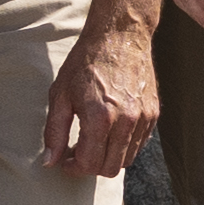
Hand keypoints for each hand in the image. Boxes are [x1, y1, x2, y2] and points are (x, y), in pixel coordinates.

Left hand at [43, 14, 163, 179]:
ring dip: (107, 157)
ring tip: (92, 140)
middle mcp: (126, 121)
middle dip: (90, 166)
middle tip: (76, 152)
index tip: (65, 160)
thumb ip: (54, 131)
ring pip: (126, 160)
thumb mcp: (60, 95)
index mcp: (100, 117)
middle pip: (110, 168)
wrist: (119, 36)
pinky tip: (109, 130)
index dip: (73, 168)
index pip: (89, 164)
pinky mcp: (153, 114)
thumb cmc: (85, 63)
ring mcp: (143, 118)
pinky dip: (122, 145)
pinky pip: (138, 144)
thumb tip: (50, 161)